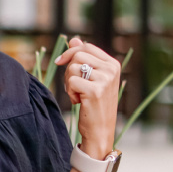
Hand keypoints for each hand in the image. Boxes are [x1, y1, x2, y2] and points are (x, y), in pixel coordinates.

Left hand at [56, 37, 120, 159]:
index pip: (87, 46)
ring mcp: (105, 79)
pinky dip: (70, 92)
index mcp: (113, 64)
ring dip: (69, 82)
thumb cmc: (95, 106)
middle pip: (78, 54)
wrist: (100, 132)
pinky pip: (71, 81)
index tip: (59, 62)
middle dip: (68, 70)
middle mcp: (111, 69)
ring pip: (73, 67)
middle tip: (73, 87)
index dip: (70, 52)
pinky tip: (78, 102)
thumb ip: (84, 59)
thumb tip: (74, 39)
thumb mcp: (91, 80)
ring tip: (78, 95)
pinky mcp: (95, 90)